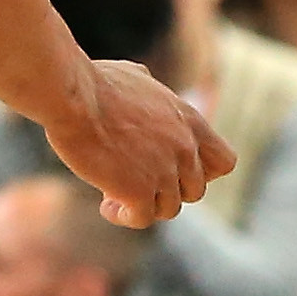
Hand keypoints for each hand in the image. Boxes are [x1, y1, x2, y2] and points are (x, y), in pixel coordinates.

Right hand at [43, 59, 235, 228]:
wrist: (72, 98)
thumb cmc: (92, 82)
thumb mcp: (134, 76)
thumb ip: (150, 88)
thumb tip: (144, 81)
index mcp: (188, 120)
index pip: (224, 162)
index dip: (202, 171)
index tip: (173, 167)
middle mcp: (184, 148)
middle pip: (194, 191)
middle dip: (167, 189)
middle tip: (136, 179)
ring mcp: (164, 171)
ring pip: (169, 209)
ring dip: (144, 205)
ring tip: (113, 194)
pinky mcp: (139, 190)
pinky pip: (142, 219)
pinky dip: (125, 216)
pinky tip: (106, 204)